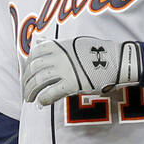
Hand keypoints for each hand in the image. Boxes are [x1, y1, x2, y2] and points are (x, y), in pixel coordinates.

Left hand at [23, 35, 140, 106]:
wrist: (117, 60)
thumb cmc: (99, 53)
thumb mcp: (75, 42)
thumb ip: (57, 44)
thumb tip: (39, 41)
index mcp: (60, 45)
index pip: (35, 53)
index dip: (27, 65)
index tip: (27, 74)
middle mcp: (59, 56)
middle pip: (34, 69)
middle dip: (26, 81)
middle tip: (26, 90)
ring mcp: (65, 70)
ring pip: (39, 81)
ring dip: (30, 91)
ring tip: (29, 99)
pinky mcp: (71, 84)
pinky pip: (50, 93)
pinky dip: (43, 99)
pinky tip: (41, 102)